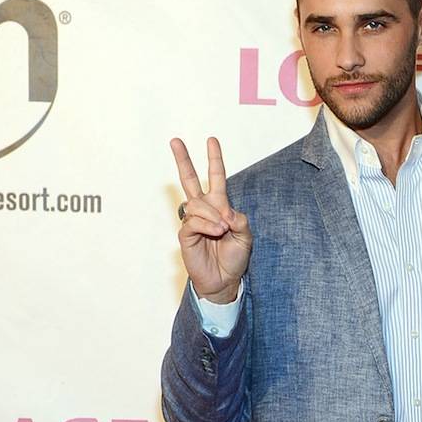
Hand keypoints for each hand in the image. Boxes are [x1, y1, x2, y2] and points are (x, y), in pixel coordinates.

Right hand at [170, 135, 252, 300]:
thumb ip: (239, 220)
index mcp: (219, 206)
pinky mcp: (186, 234)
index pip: (215, 178)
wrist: (225, 280)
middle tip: (175, 141)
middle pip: (189, 180)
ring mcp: (193, 221)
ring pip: (197, 204)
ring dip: (212, 215)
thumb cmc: (234, 258)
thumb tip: (224, 212)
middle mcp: (204, 210)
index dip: (214, 160)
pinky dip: (206, 225)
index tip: (211, 140)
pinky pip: (193, 221)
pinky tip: (216, 232)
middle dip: (183, 160)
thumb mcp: (245, 236)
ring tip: (222, 230)